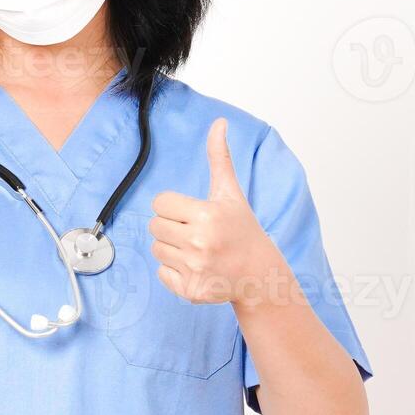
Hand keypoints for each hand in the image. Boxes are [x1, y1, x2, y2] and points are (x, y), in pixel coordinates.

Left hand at [147, 118, 286, 304]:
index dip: (174, 206)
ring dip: (172, 248)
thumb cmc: (242, 230)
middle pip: (155, 226)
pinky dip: (175, 271)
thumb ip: (219, 158)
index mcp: (207, 215)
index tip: (193, 213)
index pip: (160, 203)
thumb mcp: (231, 193)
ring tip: (198, 249)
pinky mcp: (190, 291)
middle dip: (172, 227)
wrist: (259, 274)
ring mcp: (195, 268)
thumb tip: (219, 123)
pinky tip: (196, 267)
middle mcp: (200, 242)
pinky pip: (161, 273)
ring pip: (157, 249)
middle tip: (195, 232)